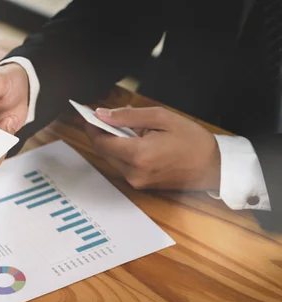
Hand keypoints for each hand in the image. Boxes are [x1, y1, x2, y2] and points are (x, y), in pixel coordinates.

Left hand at [86, 106, 220, 189]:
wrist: (213, 167)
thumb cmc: (192, 140)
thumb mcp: (161, 118)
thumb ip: (128, 117)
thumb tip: (102, 114)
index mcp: (138, 155)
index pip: (101, 142)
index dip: (92, 127)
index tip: (89, 115)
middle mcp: (134, 173)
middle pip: (104, 151)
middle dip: (102, 133)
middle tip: (107, 116)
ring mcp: (136, 182)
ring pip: (112, 158)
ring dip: (113, 142)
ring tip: (126, 127)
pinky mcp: (140, 185)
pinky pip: (123, 166)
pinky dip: (123, 152)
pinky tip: (135, 140)